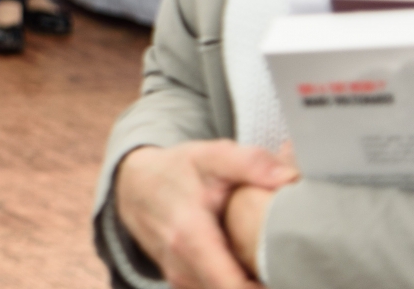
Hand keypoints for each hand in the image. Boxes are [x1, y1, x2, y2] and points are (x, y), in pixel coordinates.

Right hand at [114, 141, 294, 287]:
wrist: (133, 187)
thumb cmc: (175, 171)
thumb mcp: (208, 156)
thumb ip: (249, 163)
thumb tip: (290, 177)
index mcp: (190, 237)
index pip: (235, 288)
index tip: (297, 277)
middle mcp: (182, 267)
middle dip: (269, 284)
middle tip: (297, 271)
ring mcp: (181, 280)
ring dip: (254, 286)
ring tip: (279, 267)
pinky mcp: (184, 285)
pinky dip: (239, 285)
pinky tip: (255, 269)